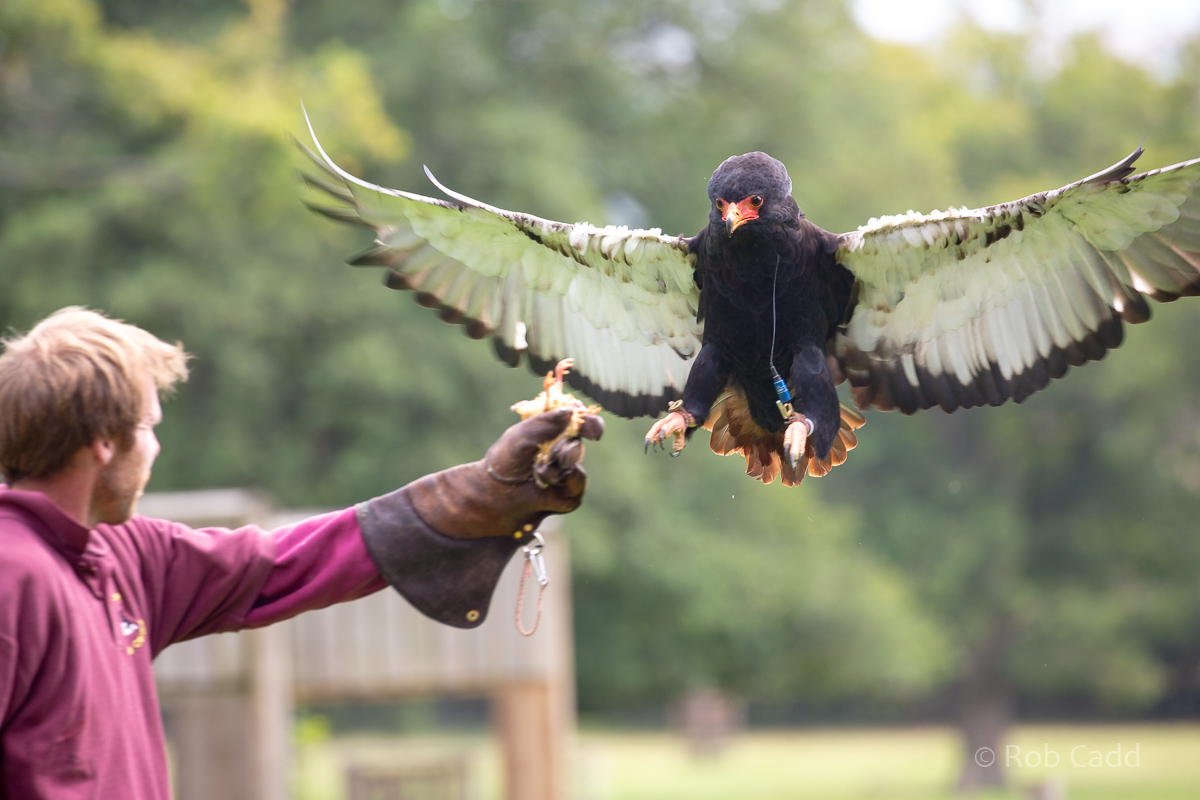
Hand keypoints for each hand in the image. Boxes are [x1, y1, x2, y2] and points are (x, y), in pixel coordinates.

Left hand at [405, 408, 603, 538]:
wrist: (492, 497)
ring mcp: (566, 474)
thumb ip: (546, 423)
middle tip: (550, 454)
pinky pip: (577, 487)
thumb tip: (572, 411)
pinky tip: (547, 482)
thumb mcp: (521, 436)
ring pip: (577, 464)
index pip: (579, 422)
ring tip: (540, 470)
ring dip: (559, 466)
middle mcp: (561, 451)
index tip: (591, 428)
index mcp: (552, 432)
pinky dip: (564, 482)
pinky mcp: (567, 496)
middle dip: (565, 447)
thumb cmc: (504, 464)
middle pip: (579, 442)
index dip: (589, 423)